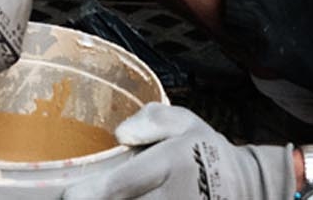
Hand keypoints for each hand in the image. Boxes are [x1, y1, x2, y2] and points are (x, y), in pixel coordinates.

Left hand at [65, 104, 294, 199]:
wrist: (244, 185)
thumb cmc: (202, 149)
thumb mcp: (184, 122)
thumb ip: (152, 120)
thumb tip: (120, 134)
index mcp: (172, 163)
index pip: (124, 184)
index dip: (92, 192)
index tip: (68, 195)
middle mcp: (175, 196)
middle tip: (70, 198)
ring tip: (92, 199)